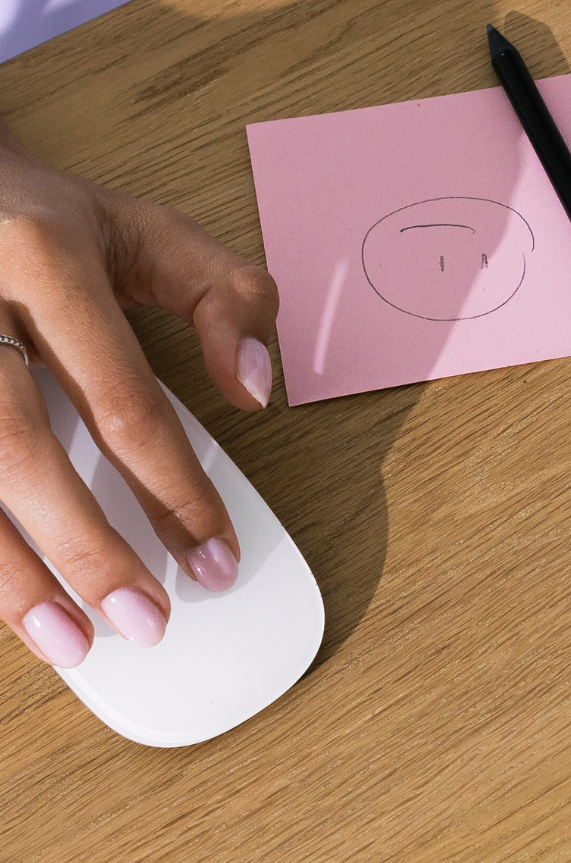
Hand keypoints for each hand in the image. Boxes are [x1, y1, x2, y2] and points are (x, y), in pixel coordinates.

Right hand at [0, 121, 277, 669]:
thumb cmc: (45, 220)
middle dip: (84, 547)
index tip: (214, 556)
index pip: (120, 397)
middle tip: (145, 621)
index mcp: (43, 258)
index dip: (172, 488)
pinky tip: (4, 592)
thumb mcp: (150, 231)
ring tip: (66, 642)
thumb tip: (254, 389)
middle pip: (17, 446)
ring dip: (6, 571)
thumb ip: (226, 297)